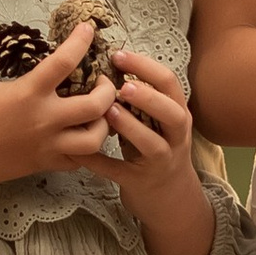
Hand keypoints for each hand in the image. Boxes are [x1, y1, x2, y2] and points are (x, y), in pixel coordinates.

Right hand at [0, 17, 117, 191]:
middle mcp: (45, 119)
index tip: (87, 29)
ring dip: (104, 124)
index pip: (65, 61)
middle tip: (103, 81)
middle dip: (109, 90)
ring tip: (99, 113)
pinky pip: (79, 161)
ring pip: (95, 139)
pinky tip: (81, 136)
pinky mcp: (46, 163)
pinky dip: (87, 149)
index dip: (80, 41)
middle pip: (97, 105)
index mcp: (29, 93)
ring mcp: (48, 145)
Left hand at [105, 46, 198, 208]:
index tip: (119, 55)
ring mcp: (160, 162)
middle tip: (123, 86)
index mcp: (177, 115)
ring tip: (108, 112)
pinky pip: (119, 171)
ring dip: (131, 126)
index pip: (170, 84)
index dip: (146, 67)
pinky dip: (98, 162)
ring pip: (153, 144)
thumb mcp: (157, 123)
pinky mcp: (140, 182)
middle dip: (149, 97)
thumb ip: (141, 100)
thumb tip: (107, 65)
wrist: (168, 198)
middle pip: (172, 114)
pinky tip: (78, 152)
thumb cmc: (156, 149)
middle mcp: (175, 137)